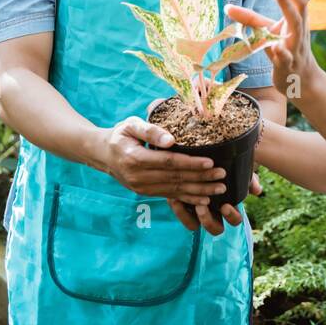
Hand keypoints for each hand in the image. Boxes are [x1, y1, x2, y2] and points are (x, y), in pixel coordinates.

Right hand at [94, 114, 224, 205]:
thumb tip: (171, 139)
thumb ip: (150, 131)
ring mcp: (142, 188)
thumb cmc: (120, 135)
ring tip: (219, 190)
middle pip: (175, 179)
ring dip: (199, 191)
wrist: (103, 154)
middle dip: (201, 178)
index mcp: (135, 159)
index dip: (191, 163)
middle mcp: (138, 177)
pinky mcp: (146, 193)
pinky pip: (170, 197)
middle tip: (222, 176)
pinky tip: (204, 199)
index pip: (169, 163)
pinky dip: (188, 199)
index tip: (211, 162)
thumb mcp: (131, 125)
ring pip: (175, 191)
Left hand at [225, 0, 322, 102]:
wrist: (302, 83)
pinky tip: (274, 45)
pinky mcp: (289, 65)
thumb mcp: (267, 32)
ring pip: (296, 24)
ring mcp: (295, 47)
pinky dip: (281, 50)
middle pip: (300, 1)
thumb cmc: (284, 51)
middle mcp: (300, 29)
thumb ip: (250, 18)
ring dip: (286, 6)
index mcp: (297, 18)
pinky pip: (287, 57)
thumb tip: (226, 6)